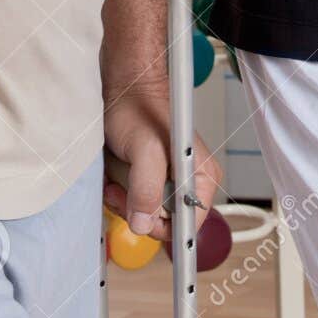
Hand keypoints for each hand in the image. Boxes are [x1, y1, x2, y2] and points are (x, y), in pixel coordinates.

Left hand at [103, 80, 220, 242]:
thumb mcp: (145, 151)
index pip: (188, 225)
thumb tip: (143, 225)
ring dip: (126, 203)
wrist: (124, 88)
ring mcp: (170, 183)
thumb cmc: (139, 108)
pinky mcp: (152, 181)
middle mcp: (189, 184)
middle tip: (122, 192)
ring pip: (147, 216)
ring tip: (116, 181)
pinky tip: (115, 179)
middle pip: (165, 224)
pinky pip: (137, 203)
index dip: (163, 228)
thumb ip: (147, 189)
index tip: (142, 220)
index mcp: (202, 178)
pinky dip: (121, 196)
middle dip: (139, 212)